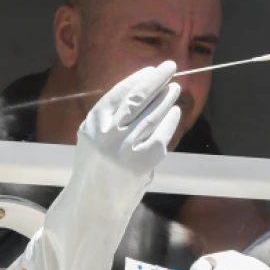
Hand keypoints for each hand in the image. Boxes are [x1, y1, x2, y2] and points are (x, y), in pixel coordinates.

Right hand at [78, 60, 181, 182]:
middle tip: (170, 67)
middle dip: (157, 79)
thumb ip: (114, 114)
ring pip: (153, 114)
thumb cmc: (98, 166)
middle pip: (139, 98)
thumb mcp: (95, 135)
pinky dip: (170, 120)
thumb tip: (144, 87)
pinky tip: (175, 112)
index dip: (140, 78)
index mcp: (94, 122)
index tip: (154, 68)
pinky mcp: (142, 162)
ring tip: (175, 88)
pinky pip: (161, 135)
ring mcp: (126, 148)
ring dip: (167, 98)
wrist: (95, 202)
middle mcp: (108, 133)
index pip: (121, 92)